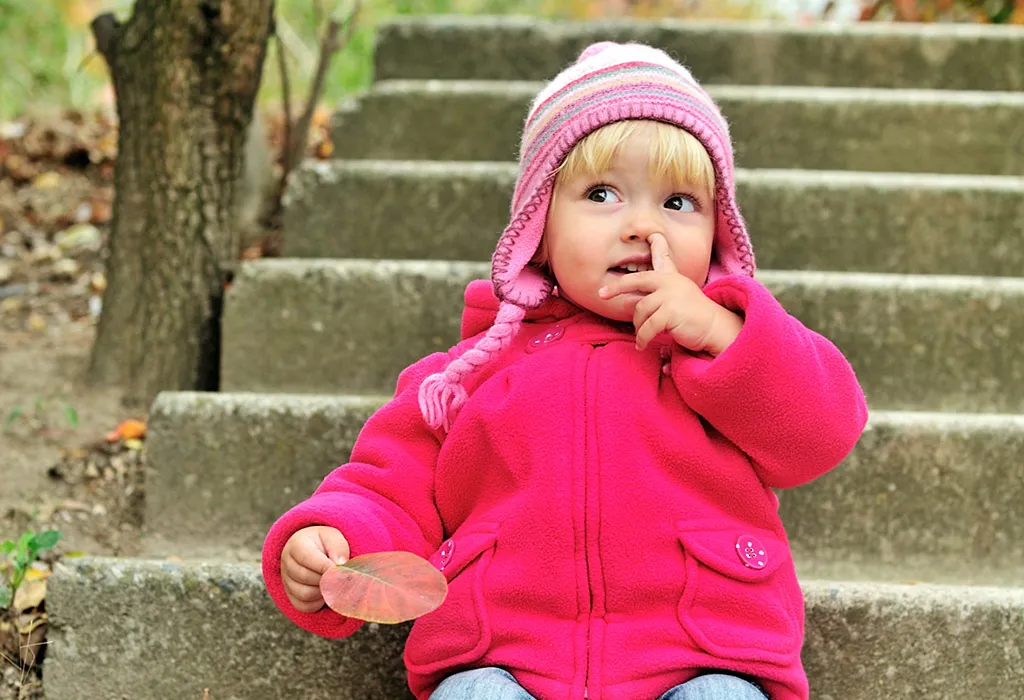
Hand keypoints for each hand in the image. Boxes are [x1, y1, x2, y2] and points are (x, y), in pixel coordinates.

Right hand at [281, 525, 350, 612]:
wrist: (316, 549)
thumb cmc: (326, 543)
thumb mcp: (334, 538)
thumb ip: (338, 548)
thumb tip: (340, 564)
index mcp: (296, 545)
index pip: (307, 558)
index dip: (324, 566)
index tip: (338, 569)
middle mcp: (286, 562)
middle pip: (305, 577)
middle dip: (325, 578)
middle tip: (337, 576)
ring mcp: (286, 580)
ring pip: (304, 594)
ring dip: (322, 591)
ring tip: (331, 582)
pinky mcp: (290, 595)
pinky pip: (304, 606)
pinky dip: (317, 602)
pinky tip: (325, 592)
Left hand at [599, 233, 742, 354]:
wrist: (716, 329)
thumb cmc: (695, 317)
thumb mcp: (679, 297)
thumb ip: (660, 294)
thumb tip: (636, 302)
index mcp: (672, 277)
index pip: (661, 257)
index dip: (656, 244)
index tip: (651, 234)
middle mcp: (670, 281)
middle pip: (636, 280)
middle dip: (617, 287)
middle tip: (602, 294)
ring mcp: (670, 295)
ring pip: (640, 311)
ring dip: (638, 327)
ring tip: (642, 337)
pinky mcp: (670, 311)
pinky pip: (647, 327)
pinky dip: (642, 338)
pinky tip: (642, 345)